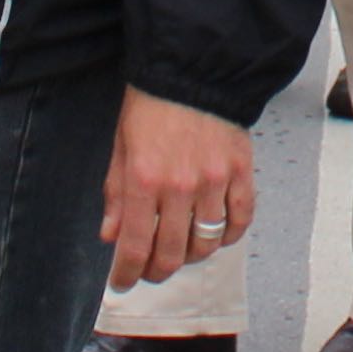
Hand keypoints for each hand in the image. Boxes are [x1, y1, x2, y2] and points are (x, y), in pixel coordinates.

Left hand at [97, 86, 256, 291]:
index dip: (128, 274)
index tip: (123, 283)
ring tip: (182, 251)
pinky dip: (228, 236)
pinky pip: (239, 220)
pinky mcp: (241, 171)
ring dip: (191, 256)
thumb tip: (111, 236)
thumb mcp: (121, 146)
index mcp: (143, 179)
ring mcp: (214, 181)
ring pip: (206, 243)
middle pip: (171, 253)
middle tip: (151, 271)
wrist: (193, 68)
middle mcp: (180, 186)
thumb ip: (116, 193)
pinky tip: (215, 234)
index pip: (135, 246)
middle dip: (157, 271)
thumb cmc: (151, 104)